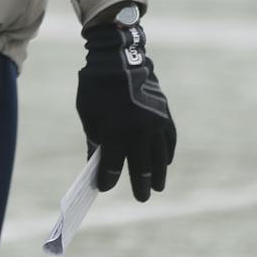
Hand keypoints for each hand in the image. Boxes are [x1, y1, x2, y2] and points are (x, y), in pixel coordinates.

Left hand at [76, 18, 176, 200]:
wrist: (118, 58)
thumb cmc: (96, 86)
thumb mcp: (87, 112)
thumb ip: (94, 138)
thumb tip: (97, 162)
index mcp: (114, 129)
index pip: (111, 164)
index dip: (107, 178)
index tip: (103, 187)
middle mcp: (138, 130)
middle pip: (141, 166)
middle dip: (140, 184)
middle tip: (142, 198)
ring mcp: (155, 123)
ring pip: (159, 157)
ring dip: (159, 174)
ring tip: (158, 187)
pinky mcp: (165, 115)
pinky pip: (169, 141)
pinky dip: (168, 154)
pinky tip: (165, 163)